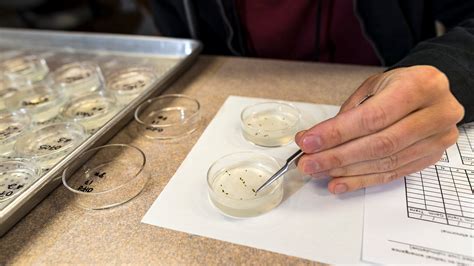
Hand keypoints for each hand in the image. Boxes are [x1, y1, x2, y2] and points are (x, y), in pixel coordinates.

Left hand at [295, 66, 463, 193]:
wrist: (432, 92)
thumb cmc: (400, 85)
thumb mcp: (374, 86)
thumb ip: (347, 113)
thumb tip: (312, 139)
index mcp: (421, 85)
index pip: (373, 117)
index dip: (337, 133)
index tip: (309, 142)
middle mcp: (436, 113)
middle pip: (380, 144)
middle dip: (337, 156)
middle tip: (309, 163)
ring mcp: (438, 139)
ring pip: (386, 163)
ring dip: (346, 171)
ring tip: (319, 172)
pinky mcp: (431, 158)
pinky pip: (393, 174)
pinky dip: (362, 180)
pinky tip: (339, 182)